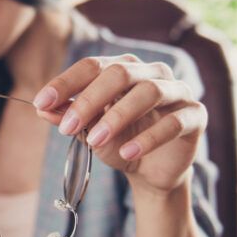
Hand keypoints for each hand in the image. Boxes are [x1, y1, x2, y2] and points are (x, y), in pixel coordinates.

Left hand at [34, 54, 207, 194]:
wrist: (153, 171)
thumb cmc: (120, 142)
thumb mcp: (90, 132)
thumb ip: (69, 118)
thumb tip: (42, 109)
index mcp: (124, 69)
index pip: (93, 66)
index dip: (66, 83)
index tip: (41, 102)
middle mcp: (152, 73)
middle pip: (120, 74)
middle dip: (90, 100)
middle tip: (67, 127)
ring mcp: (177, 92)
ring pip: (149, 92)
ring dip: (117, 117)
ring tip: (94, 140)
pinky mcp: (195, 116)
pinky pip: (173, 121)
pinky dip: (149, 137)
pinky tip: (128, 152)